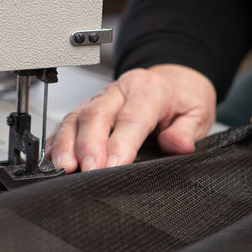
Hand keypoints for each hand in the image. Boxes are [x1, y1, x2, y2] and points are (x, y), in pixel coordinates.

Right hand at [47, 64, 216, 171]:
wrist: (174, 81)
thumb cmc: (183, 99)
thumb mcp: (198, 113)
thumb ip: (187, 131)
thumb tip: (177, 144)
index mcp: (149, 90)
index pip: (131, 118)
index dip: (119, 144)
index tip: (113, 167)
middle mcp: (120, 91)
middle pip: (96, 115)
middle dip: (88, 145)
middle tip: (86, 170)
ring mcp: (100, 98)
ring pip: (76, 117)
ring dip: (66, 144)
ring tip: (64, 167)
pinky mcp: (87, 107)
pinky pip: (67, 121)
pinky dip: (57, 141)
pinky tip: (53, 158)